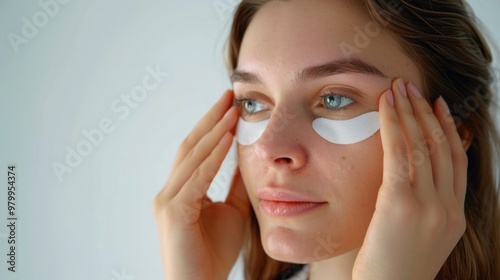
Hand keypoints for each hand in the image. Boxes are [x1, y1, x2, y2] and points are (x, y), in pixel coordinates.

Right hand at [153, 90, 250, 279]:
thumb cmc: (213, 253)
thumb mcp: (231, 210)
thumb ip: (234, 185)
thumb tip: (246, 158)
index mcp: (181, 190)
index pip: (197, 150)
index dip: (212, 126)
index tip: (231, 104)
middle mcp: (170, 191)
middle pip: (191, 145)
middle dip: (211, 118)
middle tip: (230, 95)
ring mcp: (168, 200)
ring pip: (192, 157)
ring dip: (214, 131)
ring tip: (232, 110)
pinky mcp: (174, 211)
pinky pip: (197, 178)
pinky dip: (213, 157)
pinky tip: (227, 139)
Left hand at [353, 79, 467, 278]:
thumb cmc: (392, 269)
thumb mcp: (417, 237)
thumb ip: (422, 207)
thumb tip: (409, 179)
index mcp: (454, 216)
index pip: (455, 161)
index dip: (446, 129)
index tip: (436, 105)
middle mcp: (448, 209)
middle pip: (441, 148)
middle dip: (425, 112)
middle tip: (412, 86)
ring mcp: (429, 207)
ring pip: (423, 146)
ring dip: (409, 111)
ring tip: (398, 87)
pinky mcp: (402, 205)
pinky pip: (399, 155)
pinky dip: (394, 125)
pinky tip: (386, 106)